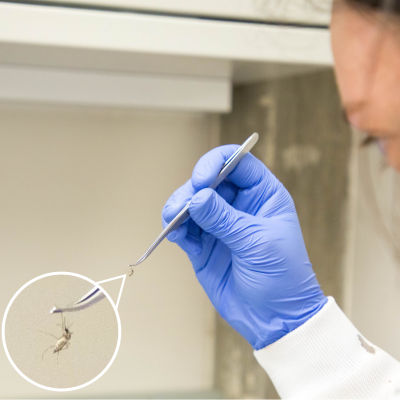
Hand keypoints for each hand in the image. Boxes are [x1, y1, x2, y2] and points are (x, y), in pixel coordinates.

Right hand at [162, 145, 326, 349]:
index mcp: (262, 195)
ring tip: (172, 221)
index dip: (216, 163)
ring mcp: (219, 225)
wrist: (275, 318)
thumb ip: (225, 219)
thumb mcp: (257, 243)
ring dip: (177, 208)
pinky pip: (184, 229)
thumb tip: (196, 197)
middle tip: (182, 206)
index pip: (237, 163)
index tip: (201, 180)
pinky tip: (177, 237)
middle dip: (191, 189)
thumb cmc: (281, 276)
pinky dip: (176, 229)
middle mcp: (239, 205)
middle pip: (207, 181)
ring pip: (191, 203)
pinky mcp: (204, 245)